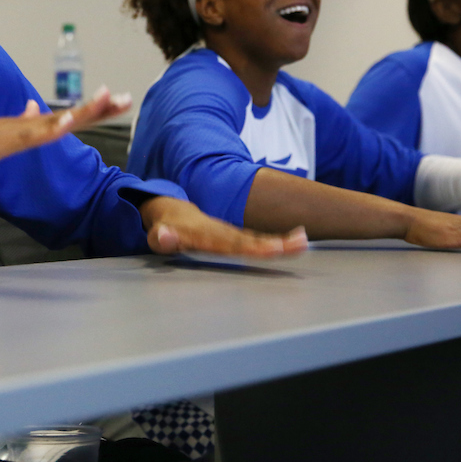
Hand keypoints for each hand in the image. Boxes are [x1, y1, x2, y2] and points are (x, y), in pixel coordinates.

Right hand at [0, 86, 130, 185]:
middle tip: (126, 97)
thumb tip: (38, 109)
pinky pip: (27, 137)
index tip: (117, 103)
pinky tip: (67, 124)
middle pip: (65, 116)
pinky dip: (48, 129)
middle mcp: (18, 125)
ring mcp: (8, 132)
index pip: (63, 119)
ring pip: (51, 122)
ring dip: (80, 112)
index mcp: (21, 128)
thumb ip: (17, 127)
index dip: (91, 111)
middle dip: (98, 108)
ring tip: (107, 101)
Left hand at [140, 196, 307, 257]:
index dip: (250, 248)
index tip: (271, 250)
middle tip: (299, 245)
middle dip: (274, 244)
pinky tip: (296, 244)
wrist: (172, 211)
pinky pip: (256, 241)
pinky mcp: (235, 238)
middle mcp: (222, 233)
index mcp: (206, 235)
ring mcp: (230, 234)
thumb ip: (161, 238)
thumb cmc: (164, 230)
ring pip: (257, 239)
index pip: (230, 243)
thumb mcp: (157, 236)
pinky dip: (276, 243)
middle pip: (250, 240)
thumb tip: (163, 235)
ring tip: (302, 244)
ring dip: (280, 243)